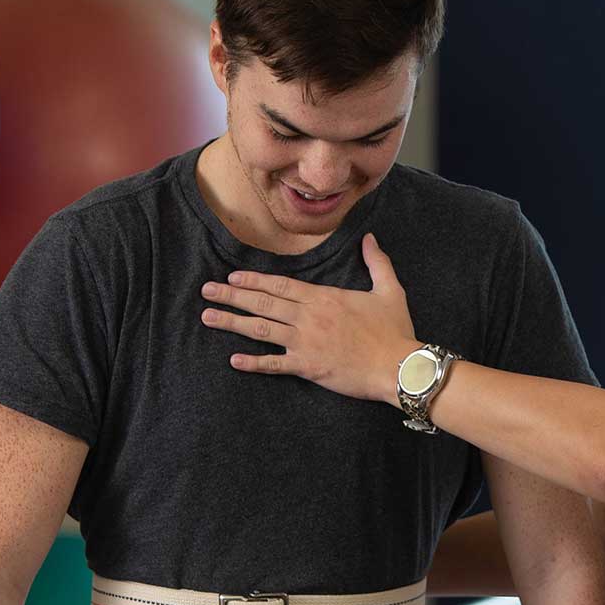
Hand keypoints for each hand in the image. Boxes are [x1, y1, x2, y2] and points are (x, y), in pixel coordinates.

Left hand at [198, 233, 419, 405]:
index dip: (254, 280)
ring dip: (232, 322)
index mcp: (323, 298)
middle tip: (206, 291)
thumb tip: (370, 237)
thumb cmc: (394, 330)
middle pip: (262, 302)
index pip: (280, 285)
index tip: (232, 276)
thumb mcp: (389, 290)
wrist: (398, 366)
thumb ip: (377, 262)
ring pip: (260, 329)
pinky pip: (274, 364)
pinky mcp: (307, 366)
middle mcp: (308, 317)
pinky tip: (233, 359)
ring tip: (208, 317)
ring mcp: (305, 342)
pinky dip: (253, 362)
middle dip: (232, 295)